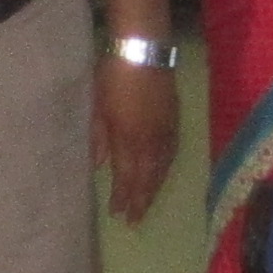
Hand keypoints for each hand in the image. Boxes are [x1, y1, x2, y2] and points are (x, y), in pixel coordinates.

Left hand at [94, 57, 179, 225]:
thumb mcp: (97, 107)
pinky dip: (166, 169)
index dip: (123, 197)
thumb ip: (99, 138)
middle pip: (147, 178)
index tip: (117, 214)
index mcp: (127, 138)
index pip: (126, 176)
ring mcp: (165, 131)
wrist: (144, 51)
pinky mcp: (175, 120)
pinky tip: (162, 175)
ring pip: (162, 169)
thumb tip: (99, 166)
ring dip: (154, 189)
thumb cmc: (113, 76)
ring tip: (147, 205)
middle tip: (135, 222)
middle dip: (140, 201)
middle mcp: (149, 141)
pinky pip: (172, 153)